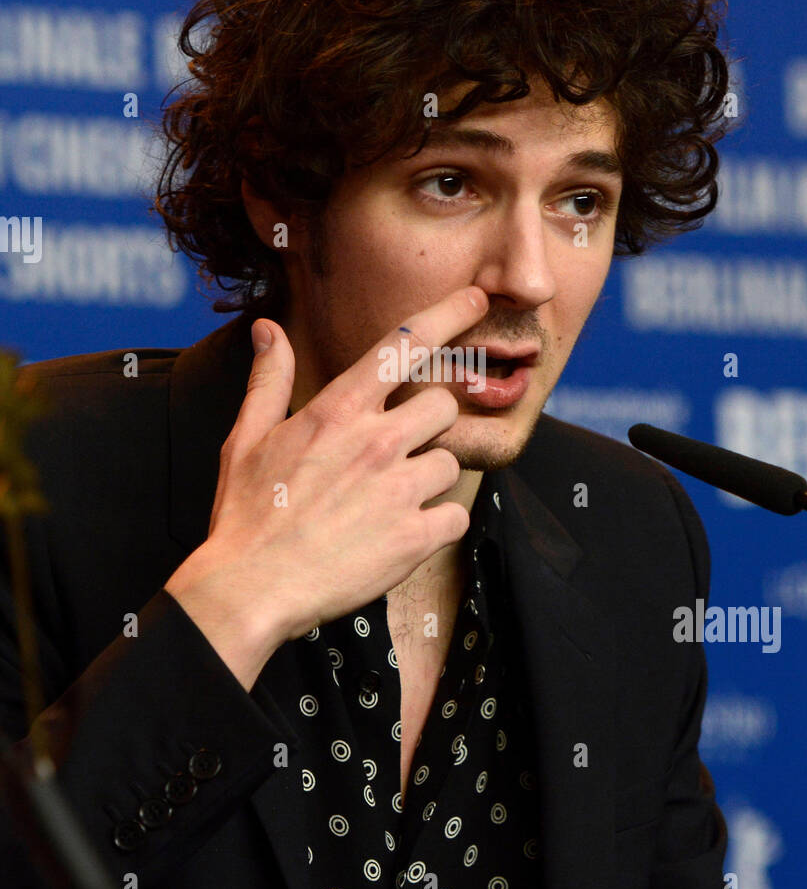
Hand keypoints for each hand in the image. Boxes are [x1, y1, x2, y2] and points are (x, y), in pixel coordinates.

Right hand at [164, 286, 488, 688]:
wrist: (251, 591)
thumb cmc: (247, 515)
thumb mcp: (247, 439)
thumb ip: (269, 380)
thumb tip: (269, 329)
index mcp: (338, 410)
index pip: (403, 343)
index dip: (448, 313)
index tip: (477, 297)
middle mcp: (376, 440)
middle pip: (442, 403)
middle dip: (427, 423)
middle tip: (394, 452)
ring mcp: (399, 489)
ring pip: (449, 462)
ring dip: (427, 480)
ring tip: (385, 505)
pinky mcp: (416, 538)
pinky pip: (456, 516)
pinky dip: (436, 527)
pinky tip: (400, 536)